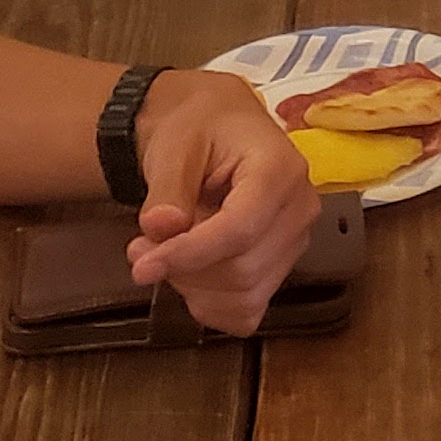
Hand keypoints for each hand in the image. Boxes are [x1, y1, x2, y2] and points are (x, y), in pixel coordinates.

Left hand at [122, 69, 318, 335]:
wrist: (220, 128)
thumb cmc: (201, 129)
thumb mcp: (175, 145)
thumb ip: (168, 187)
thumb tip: (162, 228)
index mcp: (280, 169)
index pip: (240, 229)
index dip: (190, 254)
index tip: (142, 266)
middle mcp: (300, 209)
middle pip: (243, 269)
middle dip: (183, 270)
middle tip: (140, 249)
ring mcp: (296, 243)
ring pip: (245, 296)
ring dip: (192, 288)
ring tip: (162, 254)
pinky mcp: (282, 268)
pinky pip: (248, 312)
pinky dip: (211, 306)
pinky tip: (190, 276)